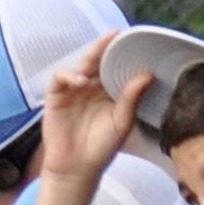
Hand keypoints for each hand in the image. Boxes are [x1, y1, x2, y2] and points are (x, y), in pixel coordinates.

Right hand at [38, 39, 151, 180]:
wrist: (77, 168)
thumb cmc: (101, 147)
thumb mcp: (122, 122)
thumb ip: (132, 98)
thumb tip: (147, 74)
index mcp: (108, 91)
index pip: (114, 67)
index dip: (121, 53)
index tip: (133, 40)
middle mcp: (90, 86)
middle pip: (97, 61)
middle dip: (105, 47)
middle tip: (116, 36)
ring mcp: (72, 89)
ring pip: (80, 66)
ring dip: (89, 58)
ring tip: (100, 55)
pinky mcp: (56, 96)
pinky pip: (60, 78)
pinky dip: (69, 75)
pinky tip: (81, 81)